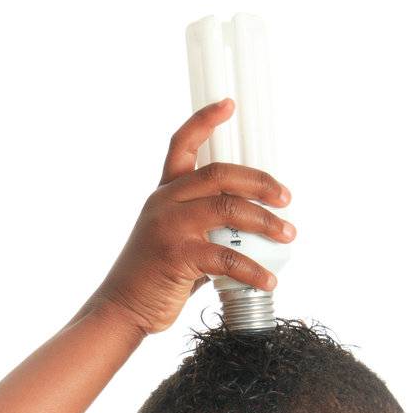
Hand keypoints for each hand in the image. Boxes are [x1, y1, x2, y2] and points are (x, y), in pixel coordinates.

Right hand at [89, 97, 295, 338]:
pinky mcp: (178, 256)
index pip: (182, 145)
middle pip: (220, 174)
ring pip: (229, 210)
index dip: (205, 121)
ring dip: (266, 222)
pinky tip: (268, 281)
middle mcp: (165, 202)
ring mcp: (171, 227)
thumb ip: (204, 226)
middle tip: (286, 197)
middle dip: (260, 182)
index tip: (229, 104)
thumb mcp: (174, 239)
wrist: (123, 308)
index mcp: (165, 193)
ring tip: (288, 235)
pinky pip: (228, 257)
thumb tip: (249, 227)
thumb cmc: (154, 277)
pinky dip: (254, 270)